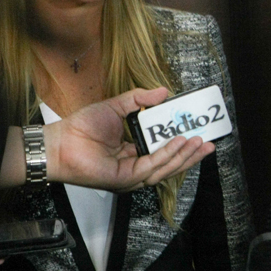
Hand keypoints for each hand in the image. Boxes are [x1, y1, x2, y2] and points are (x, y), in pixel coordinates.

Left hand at [45, 88, 214, 191]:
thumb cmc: (82, 127)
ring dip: (184, 155)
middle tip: (209, 142)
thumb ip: (140, 99)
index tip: (198, 133)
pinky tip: (179, 143)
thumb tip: (164, 91)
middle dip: (191, 154)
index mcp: (133, 153)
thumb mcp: (117, 106)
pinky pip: (152, 167)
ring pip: (165, 168)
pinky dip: (168, 155)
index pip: (164, 152)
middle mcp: (134, 167)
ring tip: (199, 141)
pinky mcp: (125, 179)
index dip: (182, 144)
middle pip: (170, 163)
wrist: (61, 141)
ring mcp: (130, 176)